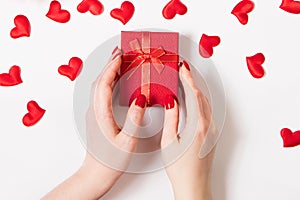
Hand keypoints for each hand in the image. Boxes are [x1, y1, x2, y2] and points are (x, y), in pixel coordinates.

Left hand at [42, 48, 146, 199]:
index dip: (112, 67)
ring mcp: (95, 113)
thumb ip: (135, 118)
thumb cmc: (111, 161)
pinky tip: (116, 81)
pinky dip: (108, 81)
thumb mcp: (128, 141)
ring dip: (109, 71)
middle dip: (110, 64)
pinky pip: (101, 92)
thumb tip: (142, 98)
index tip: (121, 55)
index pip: (104, 83)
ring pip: (100, 86)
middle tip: (121, 51)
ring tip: (119, 61)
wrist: (96, 173)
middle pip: (100, 80)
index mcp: (101, 114)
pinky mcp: (98, 116)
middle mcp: (95, 110)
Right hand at [161, 61, 217, 199]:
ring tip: (186, 82)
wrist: (194, 186)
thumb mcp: (169, 143)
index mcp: (198, 126)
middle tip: (183, 71)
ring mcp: (212, 131)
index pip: (193, 95)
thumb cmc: (180, 169)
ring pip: (206, 104)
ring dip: (196, 91)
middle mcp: (209, 127)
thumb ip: (171, 119)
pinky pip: (207, 112)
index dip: (187, 79)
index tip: (183, 68)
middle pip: (202, 97)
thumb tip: (171, 102)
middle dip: (192, 82)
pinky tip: (192, 100)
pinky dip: (200, 101)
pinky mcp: (212, 136)